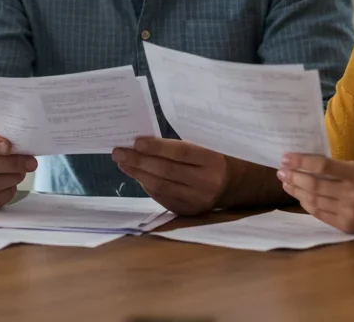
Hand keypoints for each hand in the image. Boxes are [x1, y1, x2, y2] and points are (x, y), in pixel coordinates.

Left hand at [112, 138, 227, 215]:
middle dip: (138, 161)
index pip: (181, 153)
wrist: (235, 184)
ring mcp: (198, 200)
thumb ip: (181, 146)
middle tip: (118, 153)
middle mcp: (206, 183)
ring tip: (123, 163)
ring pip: (161, 186)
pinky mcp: (190, 211)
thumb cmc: (215, 157)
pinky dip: (148, 186)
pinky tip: (137, 176)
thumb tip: (144, 143)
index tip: (135, 142)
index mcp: (213, 161)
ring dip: (138, 174)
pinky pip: (163, 198)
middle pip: (166, 171)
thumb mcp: (207, 146)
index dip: (157, 147)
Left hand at [277, 153, 353, 233]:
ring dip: (296, 191)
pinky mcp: (346, 226)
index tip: (285, 157)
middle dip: (293, 177)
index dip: (301, 161)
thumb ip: (334, 167)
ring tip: (286, 182)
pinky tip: (299, 196)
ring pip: (313, 200)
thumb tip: (302, 163)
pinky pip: (319, 214)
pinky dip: (306, 204)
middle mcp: (352, 195)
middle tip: (281, 171)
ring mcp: (349, 212)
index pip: (322, 165)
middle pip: (314, 185)